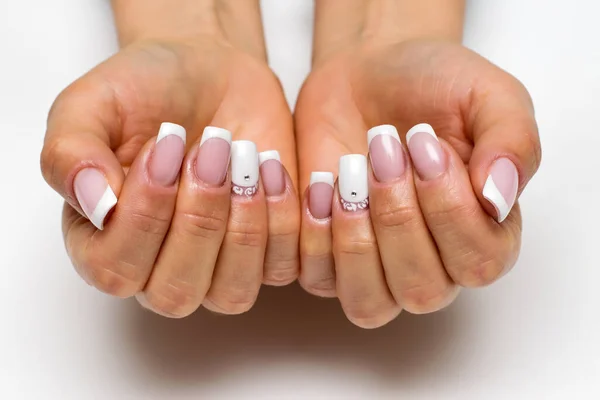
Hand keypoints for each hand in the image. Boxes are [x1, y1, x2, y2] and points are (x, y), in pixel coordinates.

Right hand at [40, 8, 299, 317]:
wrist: (210, 71)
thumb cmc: (146, 90)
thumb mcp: (91, 104)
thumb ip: (70, 154)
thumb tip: (96, 208)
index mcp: (102, 241)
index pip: (116, 270)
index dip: (145, 215)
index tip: (164, 145)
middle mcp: (158, 266)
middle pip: (176, 292)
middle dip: (198, 218)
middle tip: (209, 149)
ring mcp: (215, 266)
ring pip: (232, 293)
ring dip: (243, 226)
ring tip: (244, 156)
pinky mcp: (265, 252)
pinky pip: (280, 266)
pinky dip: (283, 218)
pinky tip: (270, 165)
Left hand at [295, 38, 540, 327]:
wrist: (367, 74)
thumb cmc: (433, 86)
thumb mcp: (488, 95)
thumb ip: (512, 143)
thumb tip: (498, 200)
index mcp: (486, 233)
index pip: (478, 262)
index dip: (448, 209)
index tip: (425, 142)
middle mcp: (435, 263)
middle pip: (422, 289)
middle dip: (398, 216)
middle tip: (384, 149)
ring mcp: (379, 266)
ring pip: (369, 303)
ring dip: (357, 239)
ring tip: (350, 174)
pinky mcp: (329, 257)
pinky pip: (320, 279)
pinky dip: (316, 235)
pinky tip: (322, 183)